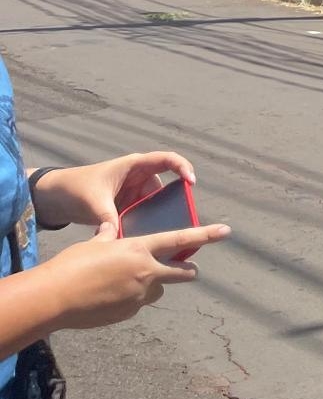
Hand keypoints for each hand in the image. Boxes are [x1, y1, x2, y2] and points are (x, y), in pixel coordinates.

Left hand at [32, 153, 195, 232]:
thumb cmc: (75, 188)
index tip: (190, 183)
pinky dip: (146, 223)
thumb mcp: (94, 202)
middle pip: (165, 186)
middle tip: (181, 217)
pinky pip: (144, 213)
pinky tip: (147, 236)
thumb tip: (119, 239)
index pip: (167, 159)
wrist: (54, 197)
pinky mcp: (127, 206)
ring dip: (158, 216)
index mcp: (134, 165)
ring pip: (155, 203)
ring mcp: (133, 192)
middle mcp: (138, 177)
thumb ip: (109, 219)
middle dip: (173, 201)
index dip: (183, 168)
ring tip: (164, 231)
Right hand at [41, 223, 230, 330]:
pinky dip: (131, 300)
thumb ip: (107, 237)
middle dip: (187, 272)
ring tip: (128, 283)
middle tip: (189, 271)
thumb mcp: (93, 244)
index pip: (180, 240)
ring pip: (158, 290)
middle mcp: (145, 272)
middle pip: (181, 273)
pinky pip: (137, 304)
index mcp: (139, 248)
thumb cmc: (70, 265)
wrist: (54, 298)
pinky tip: (110, 297)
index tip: (226, 231)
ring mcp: (138, 295)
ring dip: (152, 286)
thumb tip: (108, 228)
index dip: (206, 235)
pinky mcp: (128, 313)